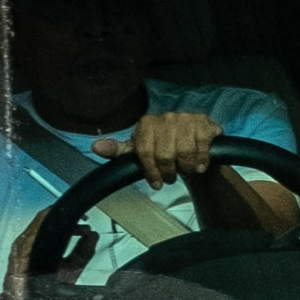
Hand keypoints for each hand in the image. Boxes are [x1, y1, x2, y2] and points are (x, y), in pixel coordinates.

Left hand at [93, 108, 221, 184]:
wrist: (196, 148)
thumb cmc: (165, 151)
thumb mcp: (139, 153)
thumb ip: (118, 151)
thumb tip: (95, 147)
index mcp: (147, 123)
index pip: (144, 151)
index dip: (151, 171)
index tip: (156, 183)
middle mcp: (166, 117)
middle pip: (164, 154)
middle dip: (168, 172)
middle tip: (171, 177)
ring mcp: (186, 119)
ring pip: (184, 152)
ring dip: (186, 167)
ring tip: (186, 169)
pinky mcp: (204, 123)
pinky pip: (202, 147)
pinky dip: (201, 160)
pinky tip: (199, 164)